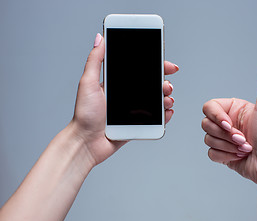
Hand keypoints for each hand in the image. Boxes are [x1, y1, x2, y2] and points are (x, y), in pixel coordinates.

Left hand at [71, 33, 178, 165]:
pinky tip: (166, 112)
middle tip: (166, 85)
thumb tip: (100, 38)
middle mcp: (127, 96)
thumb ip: (95, 60)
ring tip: (166, 99)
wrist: (86, 142)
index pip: (140, 70)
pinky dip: (165, 115)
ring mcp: (134, 110)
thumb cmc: (84, 114)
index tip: (167, 64)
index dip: (156, 66)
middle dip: (164, 82)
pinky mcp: (138, 124)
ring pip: (157, 101)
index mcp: (118, 84)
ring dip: (167, 98)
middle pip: (152, 85)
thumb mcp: (88, 82)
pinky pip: (156, 119)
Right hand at [202, 56, 256, 184]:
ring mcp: (224, 138)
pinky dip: (225, 156)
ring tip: (245, 148)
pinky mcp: (223, 153)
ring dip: (228, 147)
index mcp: (234, 109)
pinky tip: (239, 156)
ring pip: (207, 139)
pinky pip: (211, 153)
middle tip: (243, 139)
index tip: (230, 126)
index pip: (209, 107)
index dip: (216, 118)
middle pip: (206, 124)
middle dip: (225, 135)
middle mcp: (228, 122)